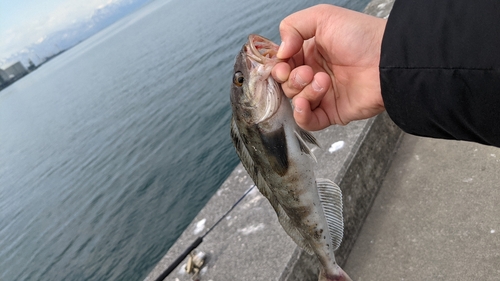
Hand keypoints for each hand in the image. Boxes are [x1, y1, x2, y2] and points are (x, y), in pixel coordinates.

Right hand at [272, 4, 386, 129]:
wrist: (386, 60)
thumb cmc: (361, 36)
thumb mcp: (323, 16)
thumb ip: (292, 26)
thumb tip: (280, 52)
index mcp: (310, 52)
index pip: (283, 64)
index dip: (279, 66)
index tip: (284, 64)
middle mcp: (314, 73)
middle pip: (286, 84)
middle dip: (293, 79)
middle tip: (308, 72)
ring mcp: (323, 95)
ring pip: (295, 101)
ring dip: (304, 92)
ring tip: (323, 81)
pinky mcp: (331, 112)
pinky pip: (307, 121)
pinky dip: (301, 115)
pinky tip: (305, 104)